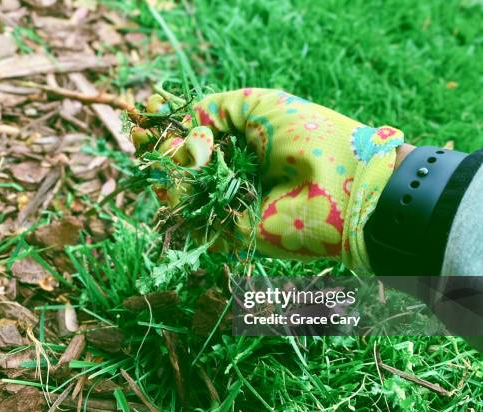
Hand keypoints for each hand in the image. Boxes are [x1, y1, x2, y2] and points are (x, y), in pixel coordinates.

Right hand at [132, 89, 404, 271]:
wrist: (345, 187)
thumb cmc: (308, 136)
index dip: (164, 126)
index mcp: (237, 139)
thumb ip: (213, 110)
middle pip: (176, 164)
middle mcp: (229, 170)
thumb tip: (180, 131)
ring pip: (175, 192)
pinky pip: (190, 219)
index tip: (145, 117)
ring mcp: (227, 201)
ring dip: (165, 175)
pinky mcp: (229, 230)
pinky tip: (181, 184)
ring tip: (173, 160)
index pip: (188, 133)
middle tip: (143, 138)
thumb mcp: (259, 105)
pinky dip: (177, 202)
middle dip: (156, 150)